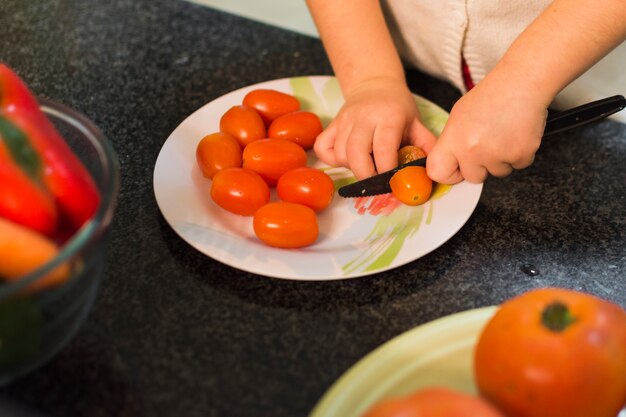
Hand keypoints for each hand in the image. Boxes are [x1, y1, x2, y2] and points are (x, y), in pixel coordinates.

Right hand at [314, 77, 436, 178]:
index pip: (383, 149)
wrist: (375, 84)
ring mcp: (344, 120)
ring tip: (366, 166)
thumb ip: (426, 145)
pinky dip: (332, 159)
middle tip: (377, 181)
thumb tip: (435, 171)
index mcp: (388, 116)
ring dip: (351, 167)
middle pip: (355, 153)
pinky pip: (323, 148)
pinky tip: (347, 159)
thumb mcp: (417, 122)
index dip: (387, 170)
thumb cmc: (398, 107)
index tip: (394, 180)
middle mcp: (363, 117)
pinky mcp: (332, 124)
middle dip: (366, 174)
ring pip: (340, 154)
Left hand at [426, 79, 548, 183]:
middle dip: (480, 166)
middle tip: (487, 143)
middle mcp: (472, 150)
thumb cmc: (490, 96)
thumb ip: (452, 143)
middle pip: (473, 177)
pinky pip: (518, 166)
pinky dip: (519, 154)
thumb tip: (451, 163)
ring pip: (497, 173)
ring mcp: (497, 154)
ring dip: (501, 160)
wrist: (520, 83)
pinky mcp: (520, 155)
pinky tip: (516, 134)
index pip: (438, 172)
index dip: (449, 174)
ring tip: (503, 134)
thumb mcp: (458, 117)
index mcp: (454, 139)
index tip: (457, 168)